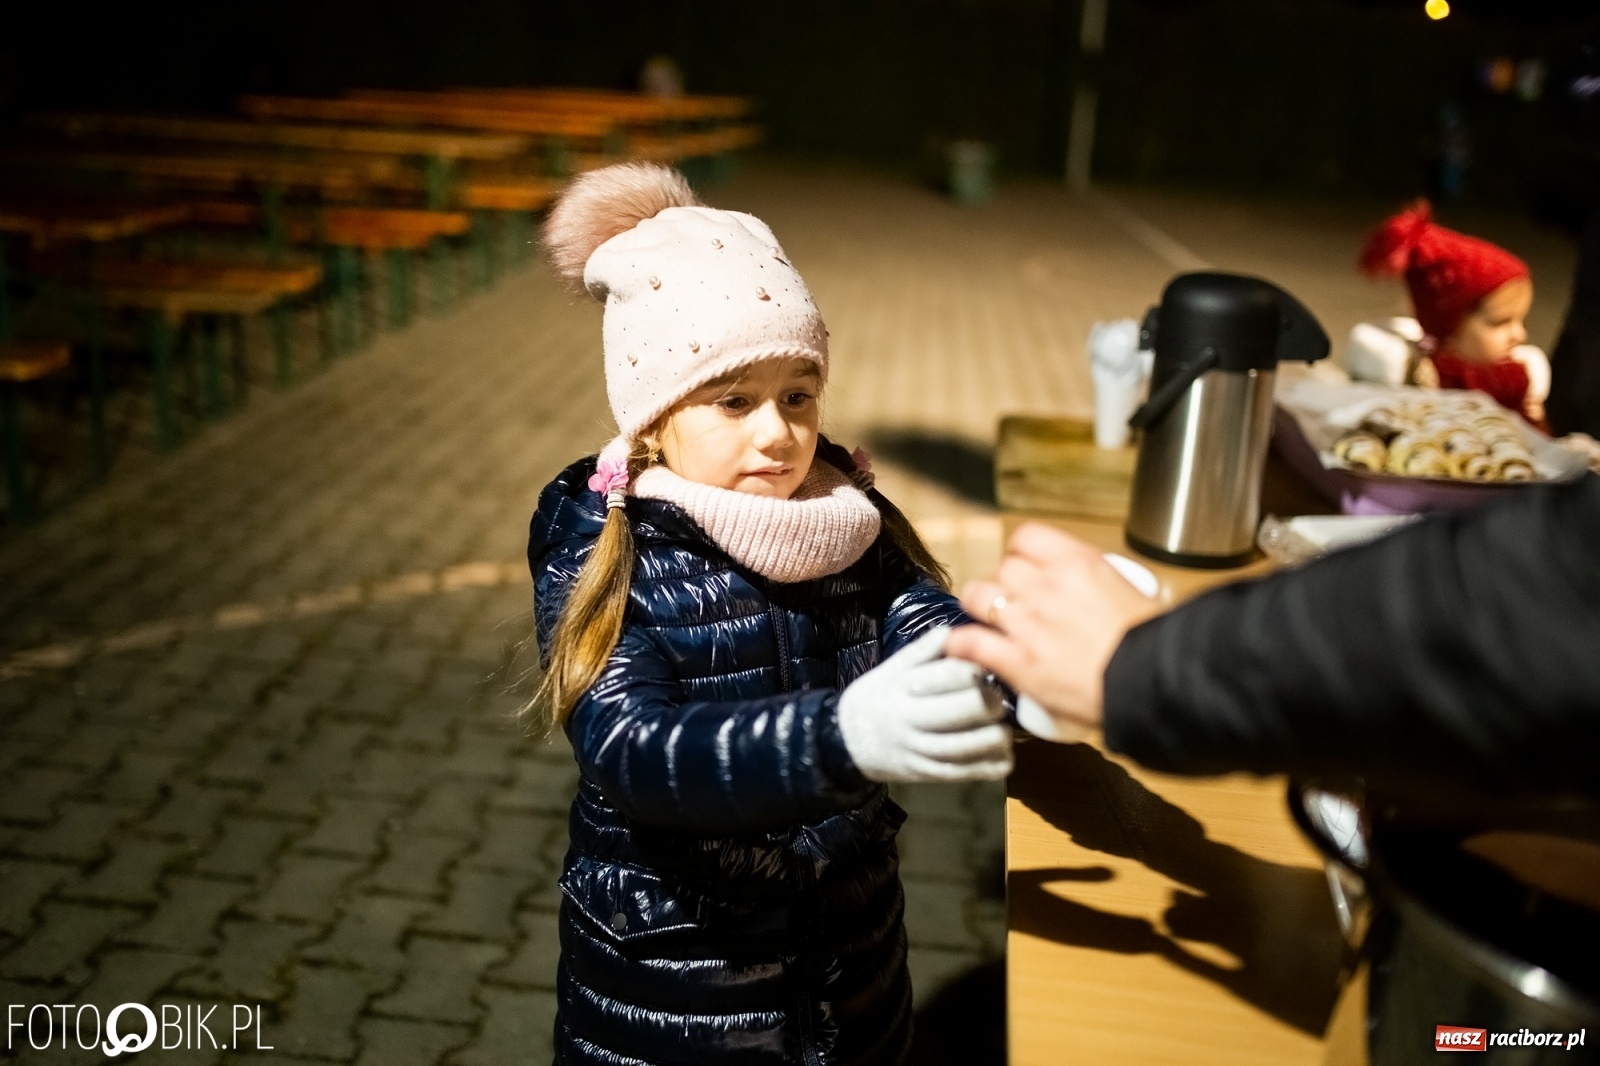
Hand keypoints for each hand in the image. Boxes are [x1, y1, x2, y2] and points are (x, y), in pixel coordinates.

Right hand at [837, 627, 1012, 781]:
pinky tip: (1002, 756)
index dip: (973, 670)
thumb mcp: (892, 670)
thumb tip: (953, 631)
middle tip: (997, 698)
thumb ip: (923, 651)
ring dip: (992, 738)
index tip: (984, 667)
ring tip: (1003, 728)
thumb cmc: (876, 698)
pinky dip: (987, 766)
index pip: (945, 676)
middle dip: (987, 703)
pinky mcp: (926, 775)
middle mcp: (909, 720)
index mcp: (901, 688)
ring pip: (963, 747)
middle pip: (959, 711)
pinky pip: (961, 773)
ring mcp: (917, 751)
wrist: (846, 742)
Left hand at [944, 524, 1163, 738]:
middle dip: (1005, 582)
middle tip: (1013, 601)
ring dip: (979, 606)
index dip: (1021, 552)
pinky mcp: (1016, 661)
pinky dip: (959, 644)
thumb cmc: (1152, 641)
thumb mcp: (1130, 593)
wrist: (1152, 679)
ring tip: (984, 618)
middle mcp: (1046, 586)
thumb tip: (1091, 592)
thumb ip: (1098, 586)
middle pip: (1003, 567)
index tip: (1025, 565)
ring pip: (977, 596)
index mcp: (1078, 563)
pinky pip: (970, 642)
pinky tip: (957, 647)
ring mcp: (1027, 623)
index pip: (1028, 537)